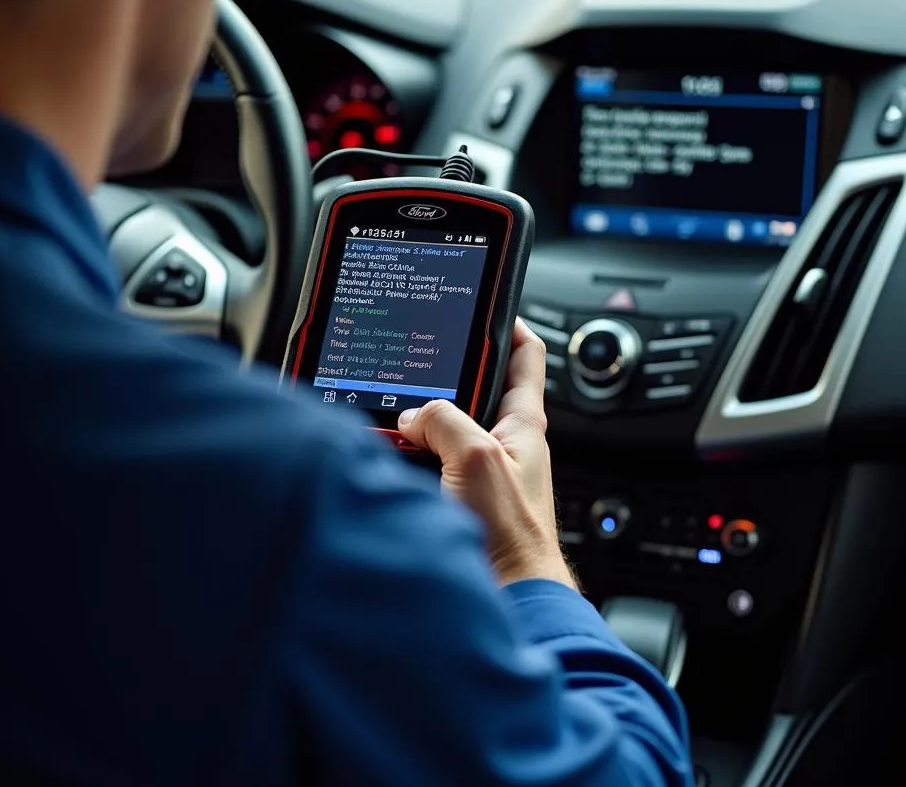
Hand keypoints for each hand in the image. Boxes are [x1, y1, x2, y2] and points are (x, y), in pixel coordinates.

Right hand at [398, 320, 576, 590]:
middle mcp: (500, 442)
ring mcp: (476, 471)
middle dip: (441, 374)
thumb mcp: (477, 459)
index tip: (486, 302)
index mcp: (522, 423)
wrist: (508, 602)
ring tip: (386, 410)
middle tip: (413, 359)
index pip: (524, 355)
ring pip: (440, 426)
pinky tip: (381, 456)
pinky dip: (402, 455)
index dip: (508, 323)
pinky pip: (423, 462)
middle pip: (471, 388)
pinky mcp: (454, 497)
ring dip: (415, 419)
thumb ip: (445, 421)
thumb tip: (414, 414)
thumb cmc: (512, 540)